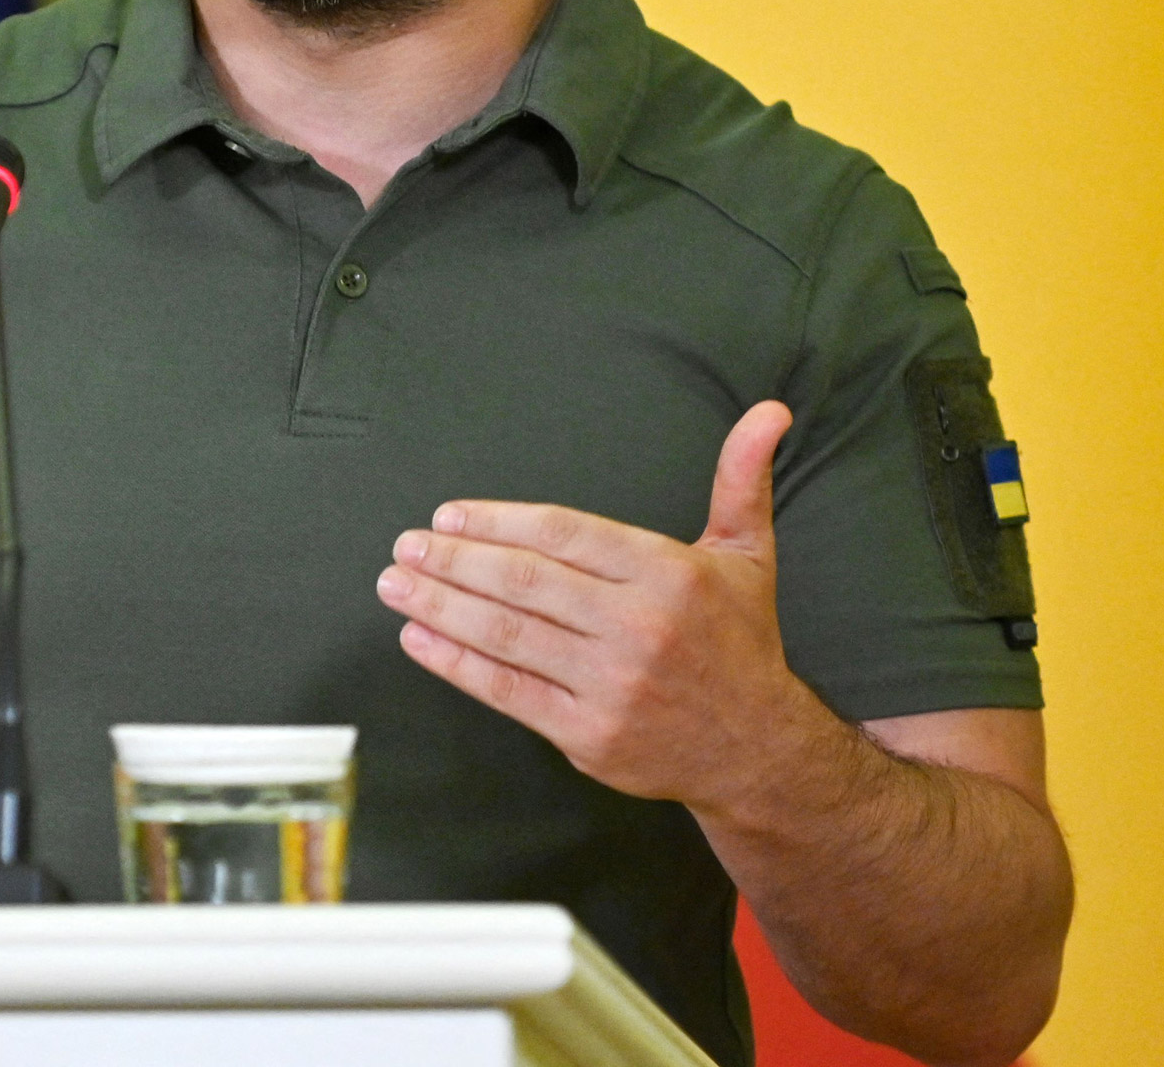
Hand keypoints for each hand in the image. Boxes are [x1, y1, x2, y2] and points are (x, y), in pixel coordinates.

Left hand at [373, 399, 829, 810]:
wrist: (760, 753)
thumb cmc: (740, 642)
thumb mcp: (748, 554)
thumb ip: (741, 479)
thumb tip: (767, 411)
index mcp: (669, 574)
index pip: (563, 534)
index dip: (498, 521)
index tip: (449, 515)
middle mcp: (638, 627)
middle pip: (525, 582)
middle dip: (455, 559)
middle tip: (406, 543)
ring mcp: (609, 684)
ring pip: (506, 634)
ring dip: (440, 606)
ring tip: (396, 583)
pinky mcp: (587, 735)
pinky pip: (508, 691)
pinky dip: (456, 664)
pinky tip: (419, 639)